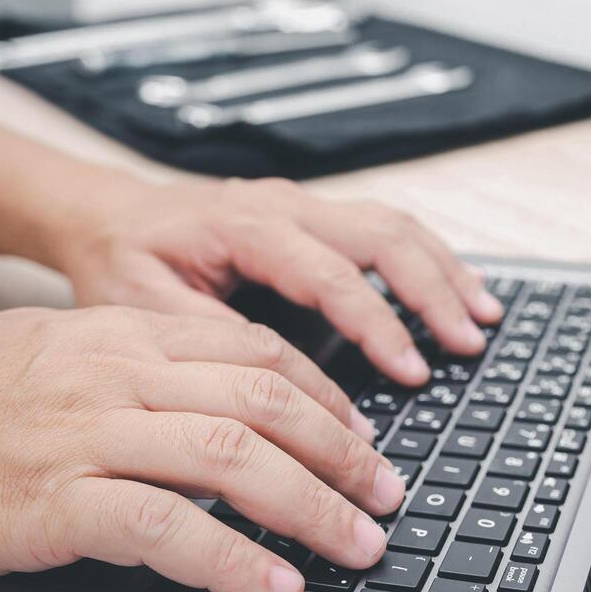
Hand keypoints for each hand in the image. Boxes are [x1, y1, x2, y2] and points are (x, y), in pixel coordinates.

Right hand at [0, 306, 405, 591]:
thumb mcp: (47, 354)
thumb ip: (132, 367)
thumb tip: (215, 404)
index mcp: (116, 332)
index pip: (253, 349)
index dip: (325, 394)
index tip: (363, 434)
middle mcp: (110, 371)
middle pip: (263, 396)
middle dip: (343, 449)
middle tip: (388, 494)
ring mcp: (80, 433)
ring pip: (232, 455)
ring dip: (313, 505)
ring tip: (360, 545)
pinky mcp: (47, 501)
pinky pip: (165, 527)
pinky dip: (233, 559)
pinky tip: (274, 584)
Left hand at [49, 177, 502, 385]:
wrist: (106, 216)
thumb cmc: (121, 262)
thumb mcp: (144, 308)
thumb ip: (211, 340)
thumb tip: (276, 385)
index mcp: (246, 225)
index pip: (330, 274)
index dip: (378, 323)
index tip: (412, 369)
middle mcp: (285, 206)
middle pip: (382, 236)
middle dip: (433, 291)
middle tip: (469, 343)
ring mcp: (305, 206)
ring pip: (395, 226)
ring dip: (444, 270)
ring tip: (484, 318)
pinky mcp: (315, 218)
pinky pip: (385, 229)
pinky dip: (430, 260)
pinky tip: (459, 290)